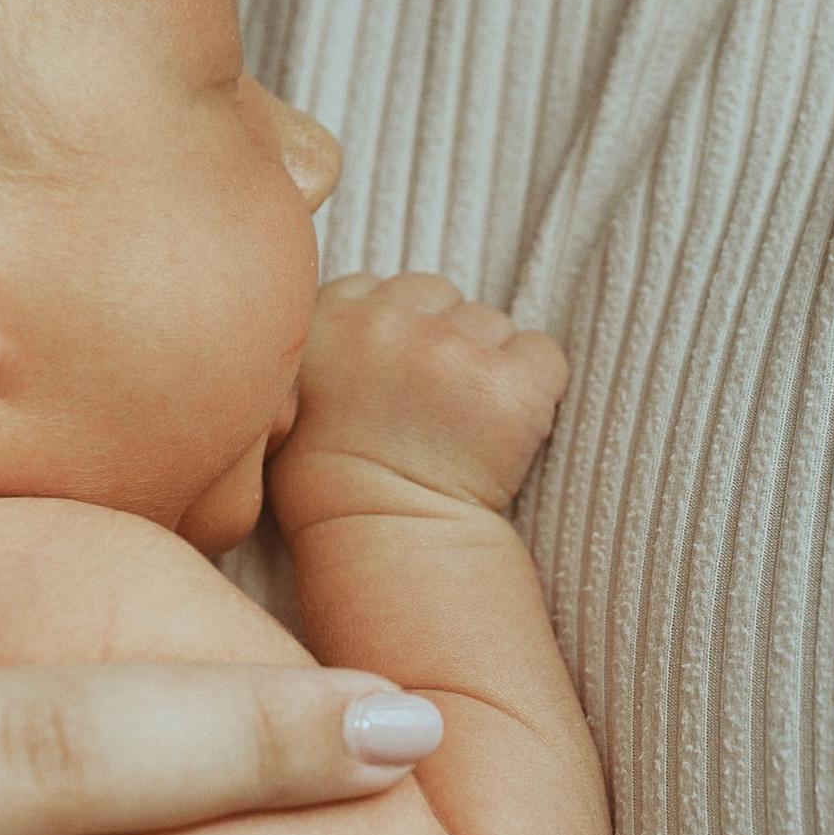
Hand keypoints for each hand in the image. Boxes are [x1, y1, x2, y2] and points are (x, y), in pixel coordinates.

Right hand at [271, 273, 568, 529]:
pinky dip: (535, 390)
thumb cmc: (333, 488)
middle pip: (438, 296)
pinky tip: (504, 433)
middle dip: (443, 341)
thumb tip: (363, 308)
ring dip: (487, 367)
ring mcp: (450, 351)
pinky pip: (543, 355)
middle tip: (430, 410)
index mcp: (324, 322)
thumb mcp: (290, 400)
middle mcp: (385, 324)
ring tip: (462, 429)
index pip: (378, 287)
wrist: (387, 547)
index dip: (395, 332)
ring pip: (491, 324)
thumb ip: (323, 342)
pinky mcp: (509, 385)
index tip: (393, 384)